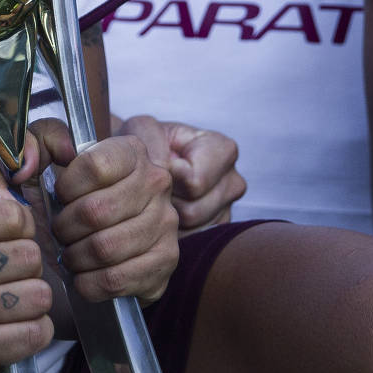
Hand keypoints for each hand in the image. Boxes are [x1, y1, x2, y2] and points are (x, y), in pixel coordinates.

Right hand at [0, 195, 53, 372]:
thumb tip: (13, 184)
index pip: (12, 216)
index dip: (22, 229)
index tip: (10, 240)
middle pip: (29, 256)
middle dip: (29, 268)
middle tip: (10, 276)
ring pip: (38, 296)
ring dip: (34, 301)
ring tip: (15, 302)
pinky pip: (35, 333)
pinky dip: (36, 330)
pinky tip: (18, 327)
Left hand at [25, 120, 177, 304]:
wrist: (112, 230)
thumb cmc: (78, 193)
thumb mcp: (54, 158)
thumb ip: (38, 143)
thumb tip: (29, 164)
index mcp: (131, 151)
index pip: (95, 165)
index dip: (67, 187)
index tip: (60, 196)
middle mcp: (155, 183)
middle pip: (96, 211)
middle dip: (65, 228)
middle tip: (60, 232)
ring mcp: (165, 223)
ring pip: (106, 248)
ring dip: (76, 257)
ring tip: (70, 253)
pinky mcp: (166, 260)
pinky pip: (117, 278)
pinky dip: (89, 283)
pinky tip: (84, 275)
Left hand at [113, 114, 243, 229]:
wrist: (139, 163)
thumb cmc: (142, 143)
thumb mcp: (141, 129)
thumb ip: (152, 141)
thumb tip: (166, 170)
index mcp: (223, 150)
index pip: (195, 182)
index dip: (168, 177)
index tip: (157, 165)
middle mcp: (233, 182)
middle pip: (193, 211)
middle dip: (166, 201)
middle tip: (154, 185)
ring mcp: (227, 210)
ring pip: (190, 230)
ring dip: (166, 218)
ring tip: (158, 197)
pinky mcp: (214, 233)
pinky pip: (190, 244)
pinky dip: (171, 233)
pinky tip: (163, 213)